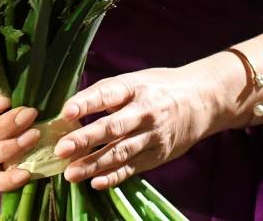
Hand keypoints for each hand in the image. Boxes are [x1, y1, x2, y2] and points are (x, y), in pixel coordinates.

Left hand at [53, 65, 224, 189]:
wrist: (201, 102)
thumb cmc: (157, 89)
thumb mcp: (135, 81)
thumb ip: (106, 94)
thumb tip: (70, 112)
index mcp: (136, 87)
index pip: (108, 93)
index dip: (87, 102)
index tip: (66, 112)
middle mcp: (145, 112)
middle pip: (113, 127)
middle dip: (86, 139)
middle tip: (61, 149)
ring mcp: (153, 136)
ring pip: (120, 152)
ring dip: (94, 164)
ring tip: (71, 173)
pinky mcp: (157, 155)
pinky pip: (132, 168)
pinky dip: (114, 177)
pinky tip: (96, 183)